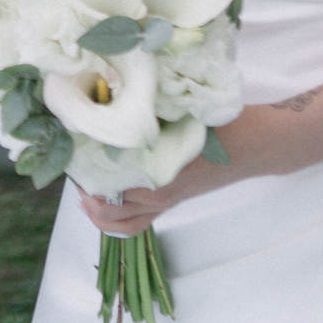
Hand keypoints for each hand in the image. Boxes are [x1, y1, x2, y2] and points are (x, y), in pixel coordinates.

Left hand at [76, 104, 277, 234]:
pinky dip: (114, 219)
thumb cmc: (219, 124)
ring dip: (95, 207)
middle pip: (104, 201)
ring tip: (83, 188)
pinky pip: (135, 223)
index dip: (81, 164)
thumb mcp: (179, 111)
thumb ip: (145, 114)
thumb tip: (107, 98)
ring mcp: (164, 201)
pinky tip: (102, 201)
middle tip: (72, 163)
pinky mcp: (171, 203)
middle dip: (84, 184)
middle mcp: (156, 192)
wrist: (255, 144)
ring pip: (116, 220)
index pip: (105, 177)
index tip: (68, 145)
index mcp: (156, 171)